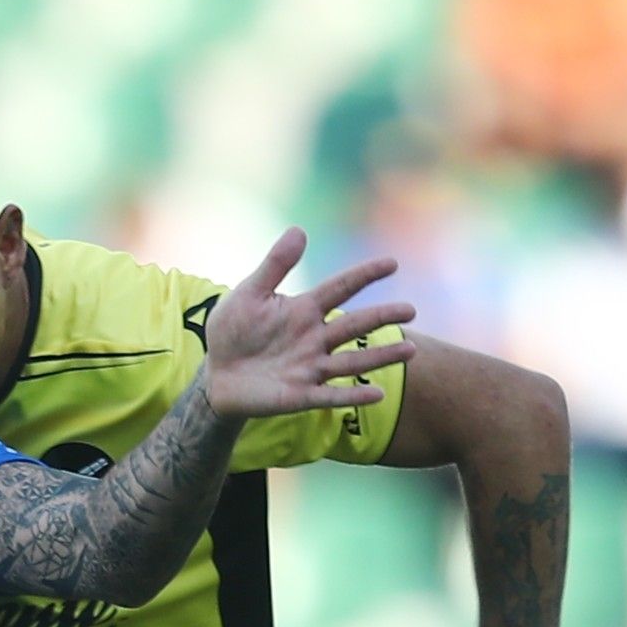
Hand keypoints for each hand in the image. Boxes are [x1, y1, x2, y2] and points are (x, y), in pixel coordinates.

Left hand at [203, 227, 416, 419]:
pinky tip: (376, 395)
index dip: (364, 275)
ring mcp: (310, 367)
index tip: (392, 263)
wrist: (215, 373)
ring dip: (380, 356)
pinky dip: (352, 397)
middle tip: (410, 310)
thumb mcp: (249, 294)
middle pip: (354, 325)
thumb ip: (275, 266)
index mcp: (303, 310)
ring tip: (410, 350)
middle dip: (382, 317)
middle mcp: (314, 338)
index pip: (340, 288)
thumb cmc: (232, 330)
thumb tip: (299, 229)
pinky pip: (331, 396)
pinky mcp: (301, 395)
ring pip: (352, 362)